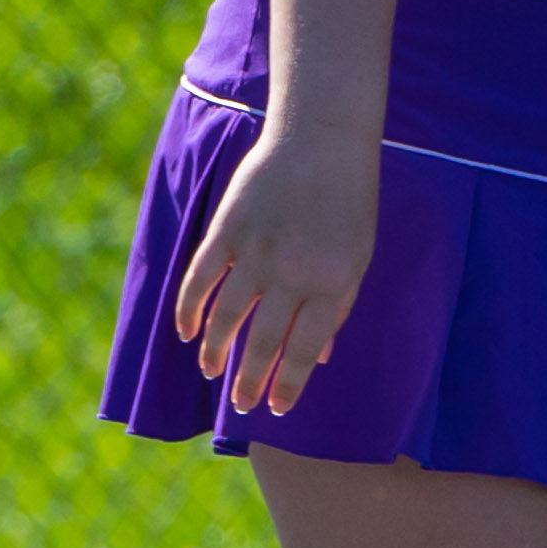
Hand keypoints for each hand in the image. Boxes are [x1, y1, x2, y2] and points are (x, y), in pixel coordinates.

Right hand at [170, 122, 381, 420]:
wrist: (321, 139)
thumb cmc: (349, 200)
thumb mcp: (360, 255)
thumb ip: (340, 305)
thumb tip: (325, 355)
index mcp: (332, 282)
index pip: (306, 348)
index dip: (290, 382)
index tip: (276, 408)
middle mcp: (293, 273)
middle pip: (263, 341)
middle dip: (250, 380)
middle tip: (240, 406)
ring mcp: (257, 251)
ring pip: (227, 316)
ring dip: (215, 350)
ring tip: (211, 371)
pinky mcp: (228, 230)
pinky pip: (202, 278)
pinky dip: (190, 308)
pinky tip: (187, 330)